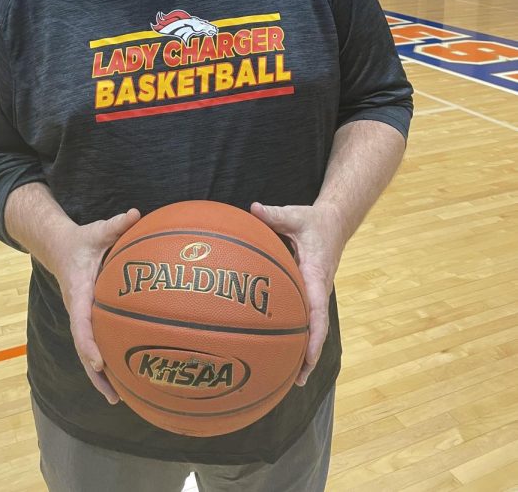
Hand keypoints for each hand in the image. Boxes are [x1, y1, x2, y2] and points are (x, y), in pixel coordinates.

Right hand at [50, 208, 139, 403]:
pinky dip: (105, 362)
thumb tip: (135, 214)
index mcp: (78, 292)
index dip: (89, 344)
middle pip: (84, 348)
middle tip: (115, 396)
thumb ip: (116, 225)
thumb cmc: (81, 241)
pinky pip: (95, 343)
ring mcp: (82, 317)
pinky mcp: (88, 319)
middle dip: (96, 374)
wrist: (60, 247)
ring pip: (88, 351)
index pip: (81, 323)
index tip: (98, 363)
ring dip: (100, 376)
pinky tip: (123, 377)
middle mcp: (78, 310)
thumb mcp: (96, 231)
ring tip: (119, 399)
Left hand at [250, 202, 343, 385]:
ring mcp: (315, 293)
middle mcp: (319, 289)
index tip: (308, 355)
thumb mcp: (296, 215)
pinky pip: (305, 317)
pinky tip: (280, 350)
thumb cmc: (313, 221)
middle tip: (295, 380)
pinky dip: (297, 335)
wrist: (334, 223)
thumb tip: (254, 209)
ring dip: (305, 351)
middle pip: (317, 328)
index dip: (314, 334)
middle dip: (310, 354)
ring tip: (289, 379)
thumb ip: (275, 214)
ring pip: (312, 327)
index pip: (318, 309)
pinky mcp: (309, 293)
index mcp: (318, 274)